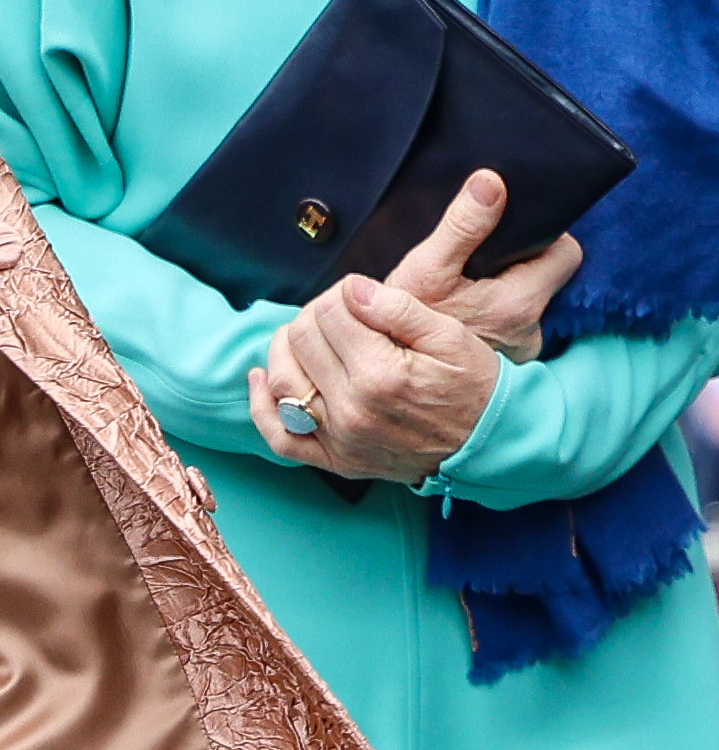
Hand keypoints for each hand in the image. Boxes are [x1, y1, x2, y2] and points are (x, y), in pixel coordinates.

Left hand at [250, 175, 553, 484]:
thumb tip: (351, 289)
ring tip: (303, 334)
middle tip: (336, 312)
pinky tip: (262, 379)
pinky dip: (263, 407)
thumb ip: (398, 309)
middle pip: (301, 341)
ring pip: (282, 381)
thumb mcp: (450, 336)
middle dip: (314, 315)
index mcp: (380, 374)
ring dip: (284, 349)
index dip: (339, 294)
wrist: (488, 442)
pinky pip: (280, 438)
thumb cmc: (474, 384)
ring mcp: (339, 439)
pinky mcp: (335, 460)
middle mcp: (352, 409)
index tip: (357, 294)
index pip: (329, 313)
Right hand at [382, 165, 581, 361]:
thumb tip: (489, 182)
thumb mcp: (424, 270)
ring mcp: (517, 355)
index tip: (514, 233)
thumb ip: (461, 226)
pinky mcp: (502, 372)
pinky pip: (509, 330)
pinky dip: (492, 319)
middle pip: (545, 278)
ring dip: (503, 292)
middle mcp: (528, 334)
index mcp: (518, 304)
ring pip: (526, 305)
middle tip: (483, 260)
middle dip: (518, 264)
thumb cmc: (397, 333)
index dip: (545, 236)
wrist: (381, 382)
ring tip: (468, 290)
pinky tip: (463, 317)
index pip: (566, 254)